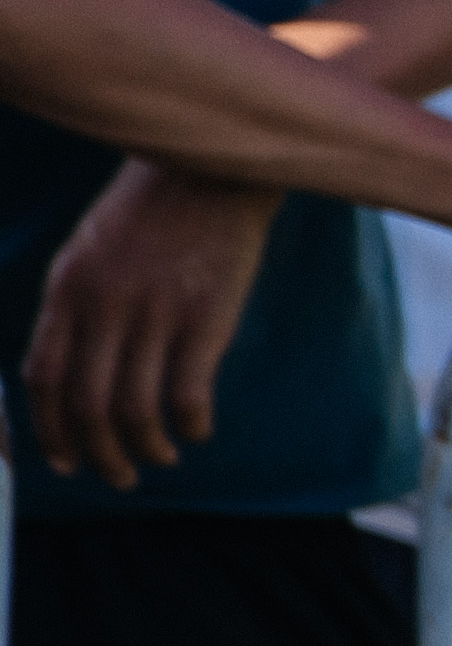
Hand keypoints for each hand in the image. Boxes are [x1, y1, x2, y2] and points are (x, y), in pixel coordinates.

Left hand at [20, 160, 282, 487]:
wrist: (212, 168)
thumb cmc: (154, 209)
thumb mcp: (92, 249)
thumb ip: (79, 304)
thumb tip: (74, 370)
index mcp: (68, 288)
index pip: (44, 377)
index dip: (51, 430)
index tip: (67, 460)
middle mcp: (104, 305)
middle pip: (87, 403)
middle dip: (101, 454)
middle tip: (120, 476)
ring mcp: (155, 312)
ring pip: (135, 407)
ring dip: (145, 448)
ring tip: (161, 459)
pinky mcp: (207, 317)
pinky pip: (188, 393)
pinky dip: (189, 425)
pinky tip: (198, 432)